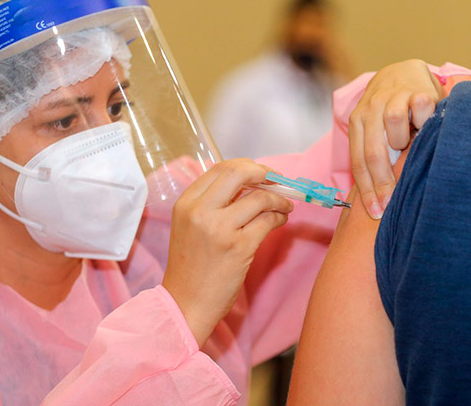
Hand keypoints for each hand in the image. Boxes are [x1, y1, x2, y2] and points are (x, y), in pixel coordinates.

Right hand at [162, 159, 293, 346]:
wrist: (185, 304)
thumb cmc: (191, 267)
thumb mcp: (190, 227)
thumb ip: (211, 203)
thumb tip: (249, 183)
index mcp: (186, 203)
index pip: (220, 168)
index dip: (247, 166)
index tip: (261, 173)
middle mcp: (200, 212)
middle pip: (240, 173)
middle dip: (264, 173)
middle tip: (278, 181)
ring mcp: (220, 229)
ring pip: (260, 198)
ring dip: (279, 199)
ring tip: (285, 206)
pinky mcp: (239, 247)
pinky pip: (268, 221)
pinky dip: (280, 216)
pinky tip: (282, 220)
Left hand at [349, 59, 442, 218]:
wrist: (404, 71)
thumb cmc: (390, 110)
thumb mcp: (375, 129)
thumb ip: (372, 154)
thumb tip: (378, 199)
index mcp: (358, 122)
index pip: (359, 161)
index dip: (367, 190)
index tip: (375, 212)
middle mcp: (372, 108)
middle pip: (374, 151)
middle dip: (383, 182)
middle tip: (391, 203)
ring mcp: (394, 97)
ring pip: (394, 124)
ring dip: (402, 141)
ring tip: (407, 145)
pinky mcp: (418, 90)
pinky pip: (420, 109)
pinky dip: (423, 121)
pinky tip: (425, 127)